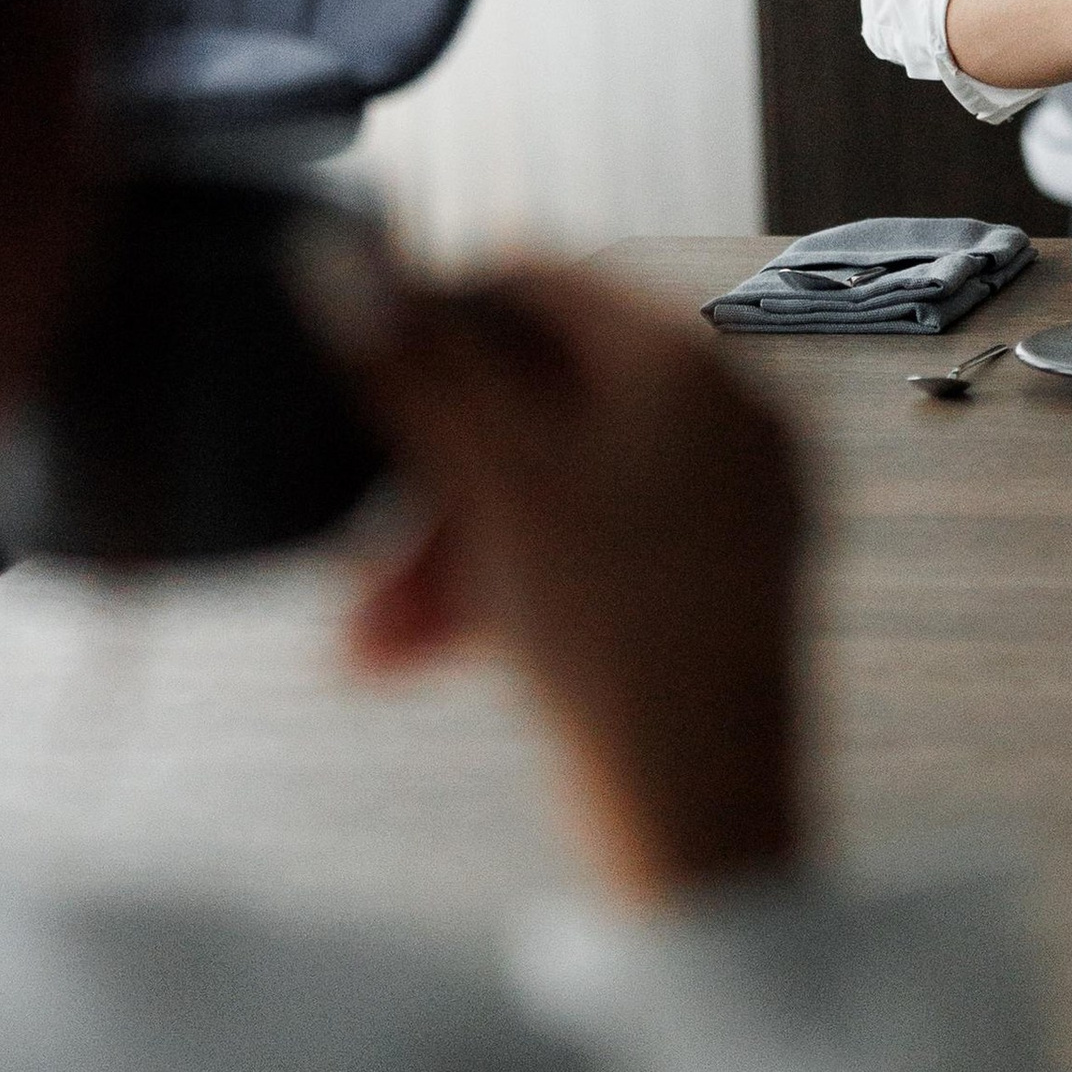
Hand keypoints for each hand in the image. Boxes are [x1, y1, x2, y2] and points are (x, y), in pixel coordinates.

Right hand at [303, 241, 804, 899]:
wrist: (704, 814)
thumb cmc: (610, 640)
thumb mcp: (489, 486)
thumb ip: (412, 365)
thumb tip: (336, 256)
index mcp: (686, 359)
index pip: (534, 279)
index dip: (428, 317)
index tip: (350, 372)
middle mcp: (730, 410)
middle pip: (536, 401)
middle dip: (429, 480)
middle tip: (353, 558)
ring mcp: (736, 496)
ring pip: (555, 485)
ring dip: (450, 550)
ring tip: (371, 641)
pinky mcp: (725, 575)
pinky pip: (599, 543)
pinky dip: (512, 583)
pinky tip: (427, 650)